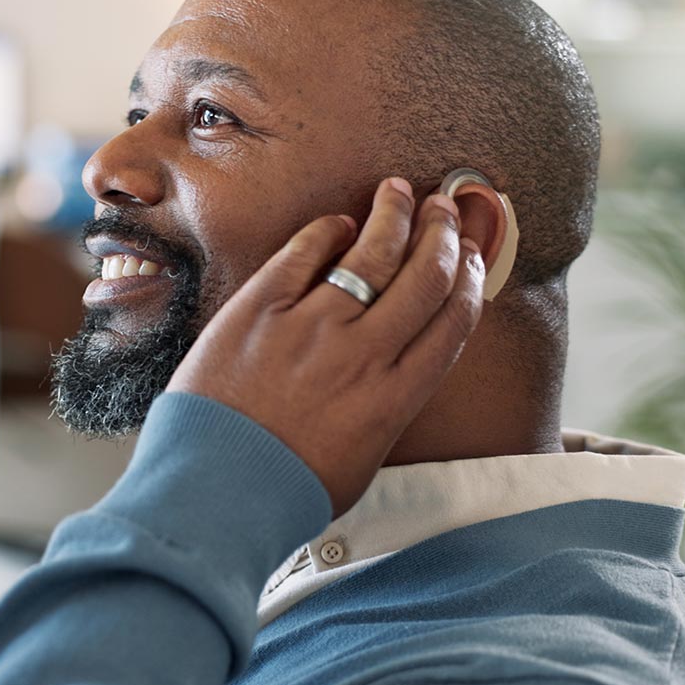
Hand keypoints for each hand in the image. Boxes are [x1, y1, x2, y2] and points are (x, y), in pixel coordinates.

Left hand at [167, 178, 483, 515]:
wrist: (214, 492)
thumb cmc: (283, 490)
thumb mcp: (361, 463)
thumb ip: (386, 412)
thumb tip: (394, 380)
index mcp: (396, 396)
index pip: (453, 320)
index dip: (468, 278)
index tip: (471, 255)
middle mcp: (364, 353)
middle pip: (424, 276)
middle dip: (442, 233)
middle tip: (444, 207)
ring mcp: (311, 325)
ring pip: (372, 252)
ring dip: (395, 215)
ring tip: (401, 192)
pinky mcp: (261, 308)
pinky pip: (304, 251)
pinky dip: (328, 230)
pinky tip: (337, 222)